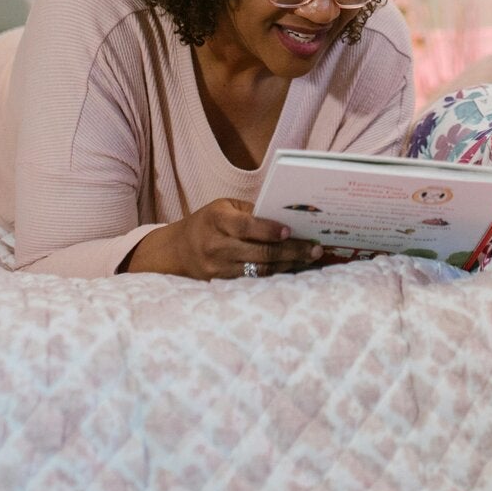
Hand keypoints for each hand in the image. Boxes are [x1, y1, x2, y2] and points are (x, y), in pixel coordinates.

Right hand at [124, 197, 321, 279]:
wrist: (176, 251)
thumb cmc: (207, 222)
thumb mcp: (223, 207)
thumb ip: (251, 211)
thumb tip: (285, 216)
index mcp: (217, 219)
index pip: (245, 226)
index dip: (268, 230)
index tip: (290, 231)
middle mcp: (216, 245)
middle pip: (259, 252)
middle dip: (291, 251)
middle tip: (315, 249)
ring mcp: (219, 268)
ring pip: (260, 269)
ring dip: (288, 265)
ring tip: (309, 259)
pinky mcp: (222, 283)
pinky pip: (253, 280)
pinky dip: (275, 274)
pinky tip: (291, 268)